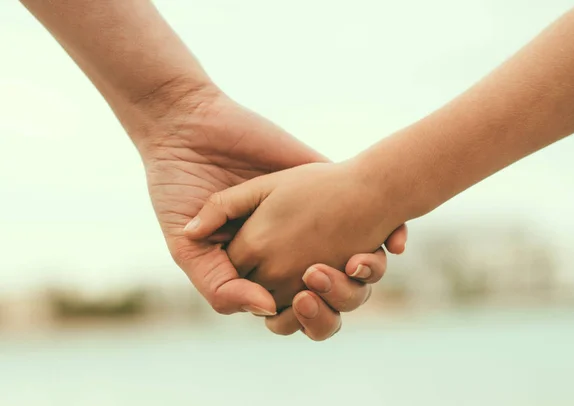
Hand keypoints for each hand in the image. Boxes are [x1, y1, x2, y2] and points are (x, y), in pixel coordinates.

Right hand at [134, 85, 405, 336]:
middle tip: (326, 279)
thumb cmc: (178, 189)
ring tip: (357, 261)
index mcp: (260, 267)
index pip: (297, 307)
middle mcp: (291, 245)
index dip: (310, 316)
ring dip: (368, 272)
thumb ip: (218, 286)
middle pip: (333, 291)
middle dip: (342, 297)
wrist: (188, 130)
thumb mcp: (187, 247)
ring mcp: (312, 216)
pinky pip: (371, 213)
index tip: (307, 302)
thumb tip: (264, 310)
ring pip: (357, 261)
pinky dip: (392, 233)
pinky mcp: (326, 182)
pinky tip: (395, 242)